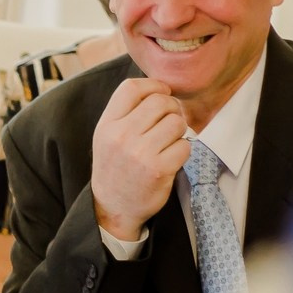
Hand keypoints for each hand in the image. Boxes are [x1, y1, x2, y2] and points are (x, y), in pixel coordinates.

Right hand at [90, 76, 192, 243]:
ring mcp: (140, 153)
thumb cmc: (115, 167)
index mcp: (107, 125)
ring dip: (178, 131)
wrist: (114, 207)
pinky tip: (171, 158)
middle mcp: (121, 136)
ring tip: (169, 141)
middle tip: (170, 120)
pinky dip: (183, 151)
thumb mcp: (107, 136)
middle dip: (172, 108)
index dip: (153, 85)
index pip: (132, 88)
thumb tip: (159, 88)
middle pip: (159, 101)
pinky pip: (185, 146)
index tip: (162, 93)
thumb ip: (126, 112)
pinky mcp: (159, 170)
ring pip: (176, 122)